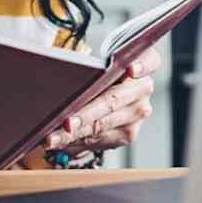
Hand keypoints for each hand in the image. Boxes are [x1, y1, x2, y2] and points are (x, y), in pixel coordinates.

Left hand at [46, 46, 161, 156]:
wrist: (108, 86)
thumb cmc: (100, 69)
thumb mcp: (100, 60)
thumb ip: (92, 64)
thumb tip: (65, 73)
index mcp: (144, 63)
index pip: (149, 61)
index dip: (140, 65)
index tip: (130, 69)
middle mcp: (144, 88)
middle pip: (114, 100)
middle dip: (86, 114)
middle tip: (66, 123)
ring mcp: (139, 112)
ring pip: (103, 125)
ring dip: (74, 134)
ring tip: (52, 138)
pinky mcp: (129, 133)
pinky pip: (100, 140)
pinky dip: (76, 141)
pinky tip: (60, 142)